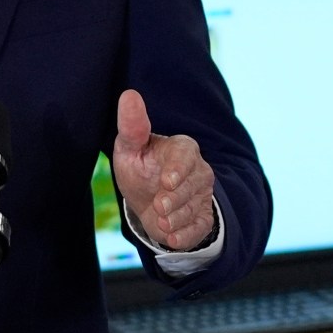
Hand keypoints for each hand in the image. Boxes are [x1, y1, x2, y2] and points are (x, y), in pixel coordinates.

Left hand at [110, 89, 217, 251]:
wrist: (147, 202)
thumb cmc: (140, 168)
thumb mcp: (130, 147)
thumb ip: (131, 125)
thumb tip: (129, 95)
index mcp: (182, 149)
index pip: (186, 156)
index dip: (178, 170)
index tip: (167, 182)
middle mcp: (198, 170)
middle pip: (192, 186)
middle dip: (174, 199)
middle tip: (158, 205)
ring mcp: (203, 195)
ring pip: (194, 209)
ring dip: (175, 218)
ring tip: (161, 220)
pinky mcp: (203, 218)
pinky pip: (200, 228)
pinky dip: (186, 236)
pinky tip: (172, 238)